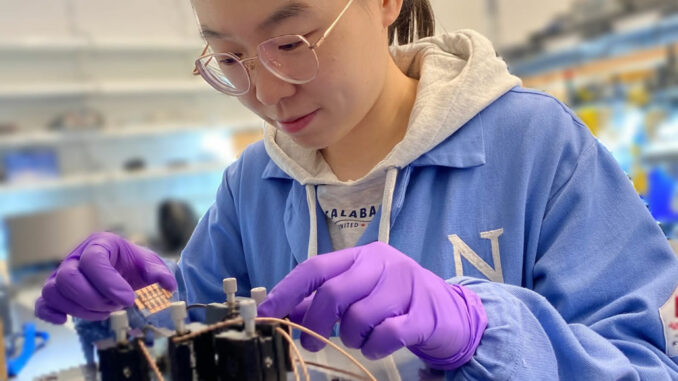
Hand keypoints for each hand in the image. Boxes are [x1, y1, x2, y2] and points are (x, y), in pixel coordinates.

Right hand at [35, 232, 176, 323]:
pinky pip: (42, 302)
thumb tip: (167, 285)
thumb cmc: (134, 265)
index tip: (128, 299)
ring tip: (105, 312)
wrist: (124, 270)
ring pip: (55, 291)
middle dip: (93, 298)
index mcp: (100, 244)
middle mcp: (76, 257)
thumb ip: (159, 272)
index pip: (93, 260)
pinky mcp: (57, 291)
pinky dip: (49, 313)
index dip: (108, 283)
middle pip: (68, 278)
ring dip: (80, 309)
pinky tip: (65, 320)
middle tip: (116, 306)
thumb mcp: (150, 264)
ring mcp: (63, 274)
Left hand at [258, 242, 486, 369]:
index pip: (316, 267)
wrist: (451, 312)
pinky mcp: (423, 314)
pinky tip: (378, 345)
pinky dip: (374, 347)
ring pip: (358, 318)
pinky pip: (385, 336)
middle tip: (310, 343)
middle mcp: (383, 264)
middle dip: (314, 324)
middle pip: (333, 293)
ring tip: (360, 338)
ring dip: (350, 338)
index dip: (287, 292)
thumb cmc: (396, 302)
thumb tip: (284, 312)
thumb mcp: (359, 295)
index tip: (266, 315)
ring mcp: (406, 286)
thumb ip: (323, 301)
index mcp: (362, 256)